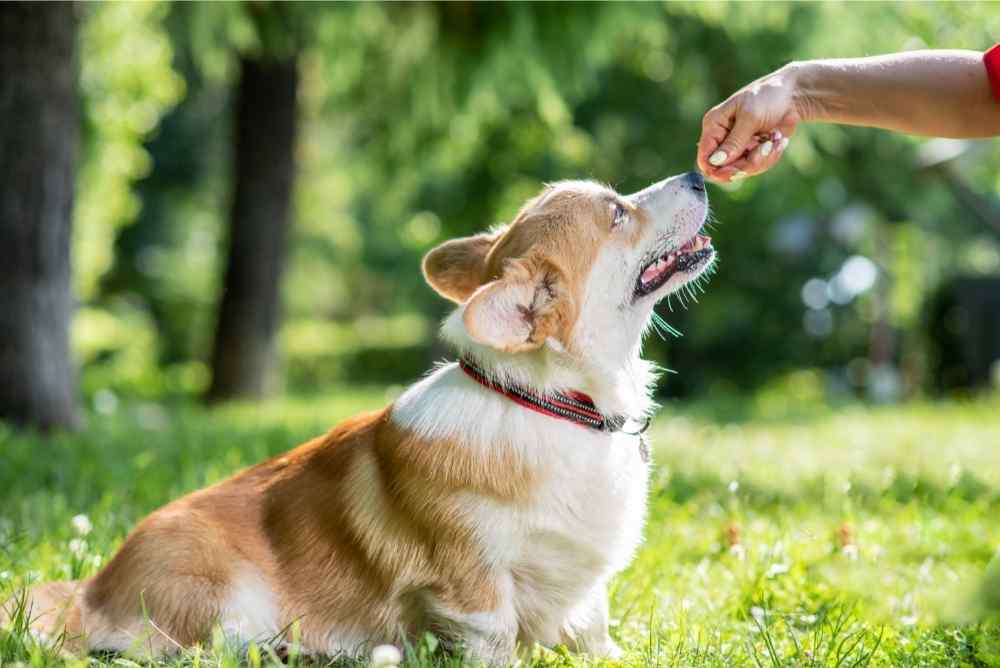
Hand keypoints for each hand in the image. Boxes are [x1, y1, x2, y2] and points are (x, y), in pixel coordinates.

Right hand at [697, 65, 801, 181]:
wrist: (793, 95)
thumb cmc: (768, 96)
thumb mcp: (750, 117)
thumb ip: (734, 142)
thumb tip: (715, 162)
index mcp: (714, 125)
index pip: (705, 157)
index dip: (716, 169)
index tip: (736, 170)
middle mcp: (722, 138)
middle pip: (725, 169)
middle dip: (748, 163)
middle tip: (766, 147)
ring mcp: (737, 147)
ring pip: (743, 170)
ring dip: (763, 158)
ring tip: (775, 139)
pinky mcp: (752, 152)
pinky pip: (757, 166)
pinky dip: (771, 156)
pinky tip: (778, 140)